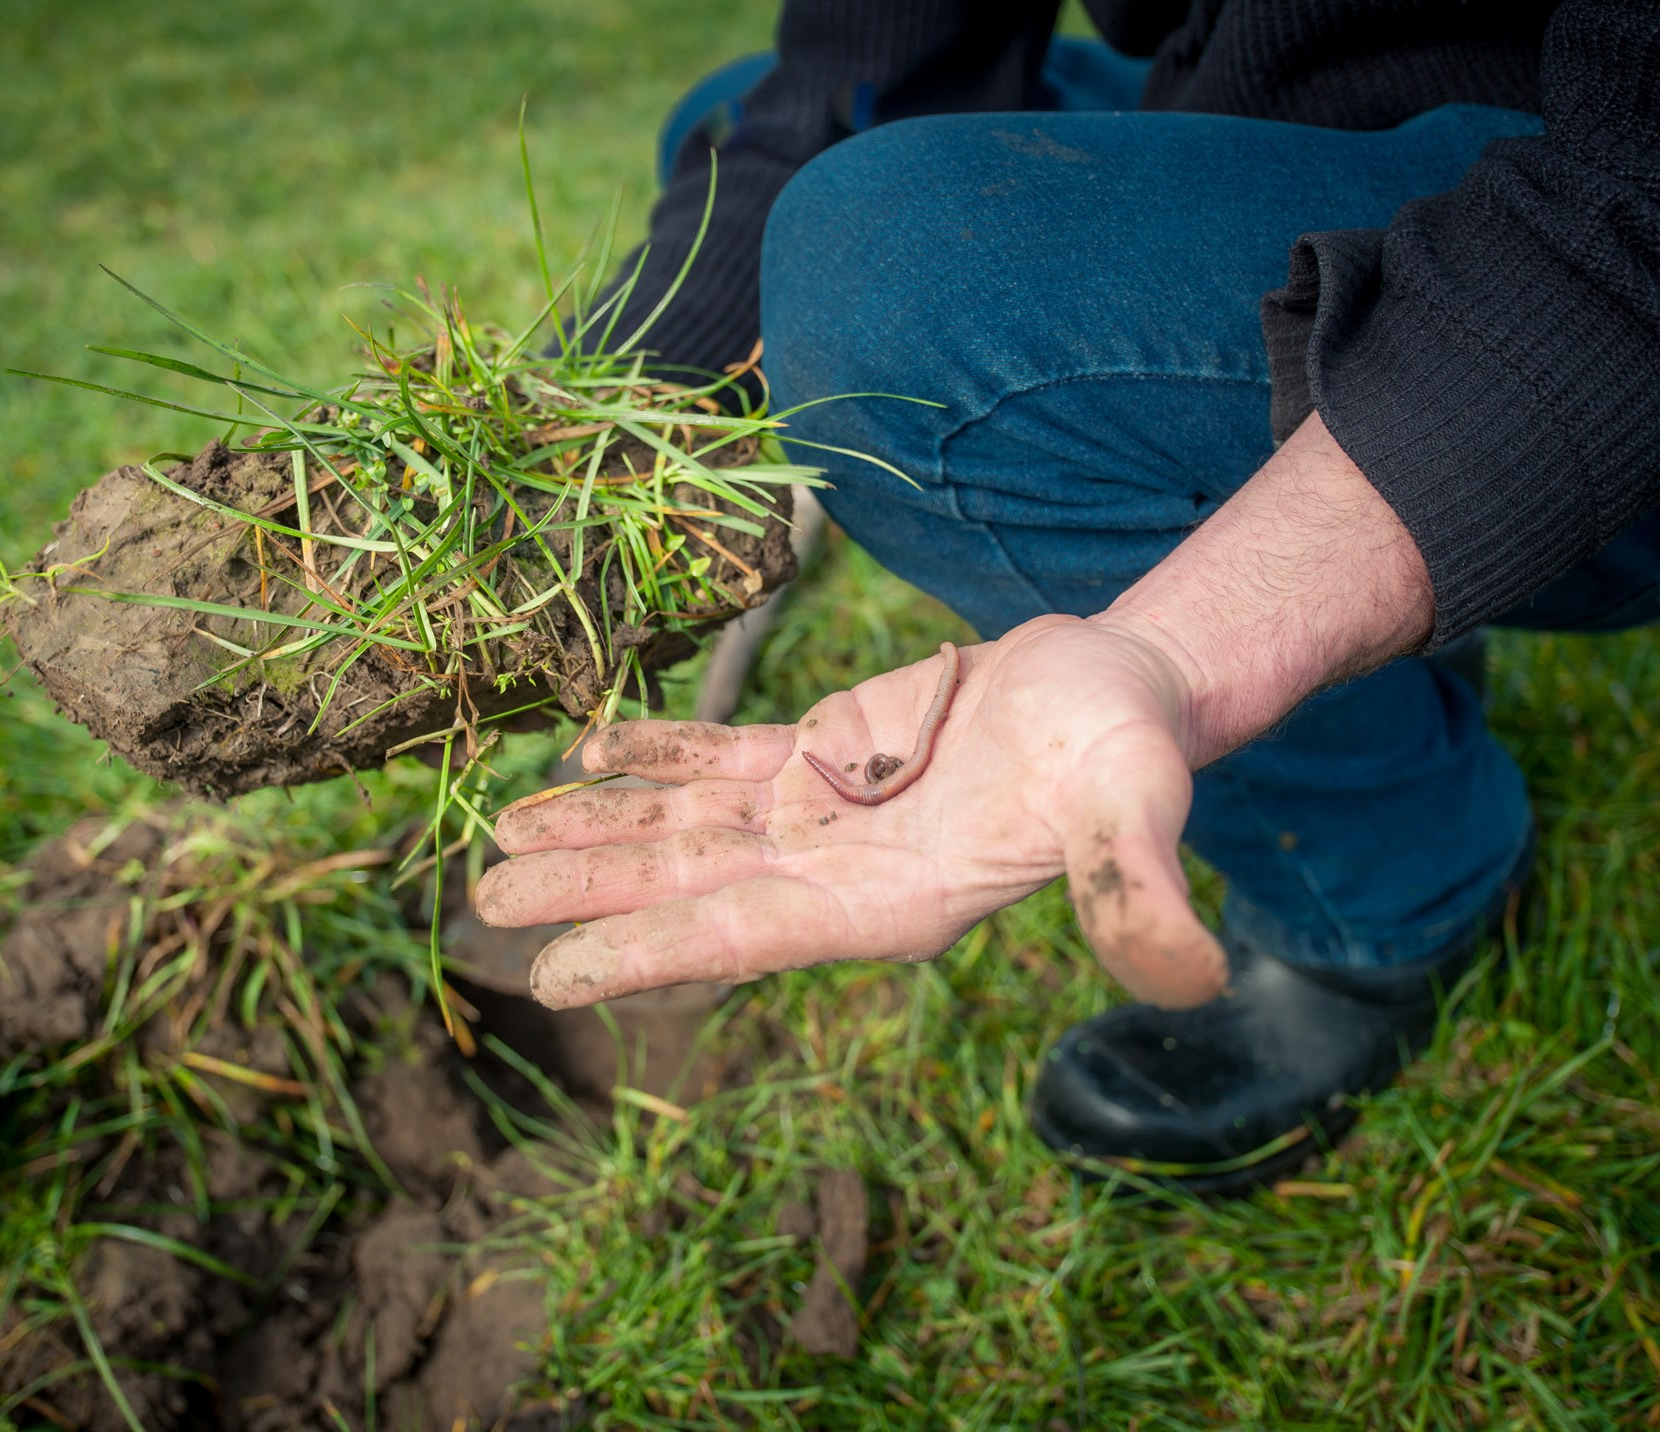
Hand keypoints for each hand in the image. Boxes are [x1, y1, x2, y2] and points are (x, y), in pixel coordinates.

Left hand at [475, 614, 1228, 1010]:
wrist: (1117, 692)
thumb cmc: (1126, 751)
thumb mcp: (1132, 808)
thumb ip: (1133, 886)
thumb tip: (1190, 974)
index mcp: (888, 905)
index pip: (749, 936)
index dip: (652, 951)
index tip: (556, 970)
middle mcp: (834, 871)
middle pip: (689, 887)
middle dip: (588, 891)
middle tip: (481, 900)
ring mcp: (818, 813)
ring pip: (685, 823)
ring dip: (596, 826)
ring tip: (499, 832)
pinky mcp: (819, 753)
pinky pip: (719, 754)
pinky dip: (653, 751)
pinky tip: (586, 743)